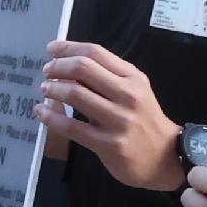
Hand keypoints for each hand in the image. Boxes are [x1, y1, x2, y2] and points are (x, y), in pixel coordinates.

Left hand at [38, 39, 180, 190]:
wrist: (164, 158)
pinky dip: (51, 117)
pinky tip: (41, 112)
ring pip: (75, 95)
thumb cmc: (144, 120)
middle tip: (47, 72)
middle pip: (83, 68)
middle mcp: (127, 95)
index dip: (68, 48)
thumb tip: (69, 64)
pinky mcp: (108, 144)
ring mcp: (118, 120)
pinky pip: (72, 127)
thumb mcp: (135, 91)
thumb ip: (108, 77)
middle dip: (57, 67)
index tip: (52, 49)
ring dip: (52, 89)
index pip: (95, 52)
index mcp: (133, 78)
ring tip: (45, 90)